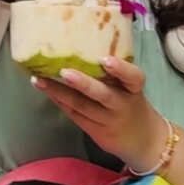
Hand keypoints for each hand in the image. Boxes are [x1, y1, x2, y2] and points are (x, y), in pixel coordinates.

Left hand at [34, 55, 162, 170]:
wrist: (144, 140)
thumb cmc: (132, 102)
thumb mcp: (131, 87)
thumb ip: (115, 73)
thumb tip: (83, 44)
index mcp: (134, 89)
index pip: (133, 77)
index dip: (120, 69)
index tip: (105, 59)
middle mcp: (122, 105)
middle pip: (102, 94)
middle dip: (83, 83)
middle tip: (64, 71)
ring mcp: (108, 120)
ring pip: (81, 106)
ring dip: (59, 92)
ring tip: (39, 80)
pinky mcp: (96, 132)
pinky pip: (75, 115)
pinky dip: (60, 102)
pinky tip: (46, 91)